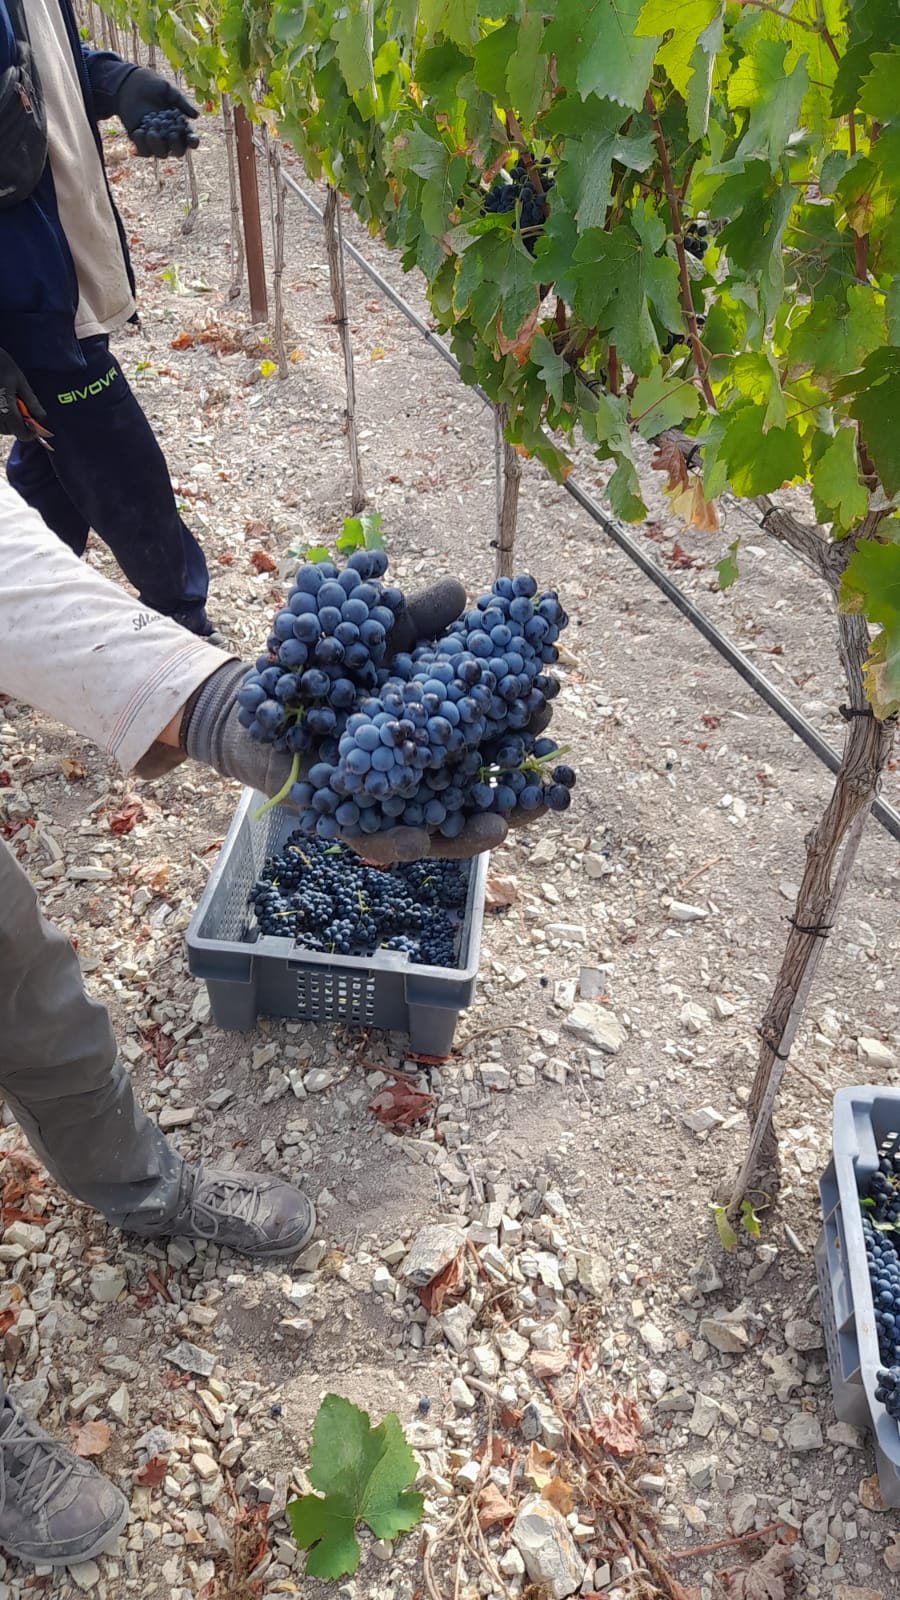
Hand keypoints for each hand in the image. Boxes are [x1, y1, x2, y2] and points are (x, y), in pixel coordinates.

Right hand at [0, 349, 45, 442]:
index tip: (36, 426)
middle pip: (10, 431)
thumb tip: (42, 417)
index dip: (31, 433)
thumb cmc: (1, 364)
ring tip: (11, 401)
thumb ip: (31, 401)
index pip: (21, 434)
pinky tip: (3, 399)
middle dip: (19, 424)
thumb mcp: (20, 381)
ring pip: (0, 427)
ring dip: (8, 420)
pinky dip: (1, 415)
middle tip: (23, 408)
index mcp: (7, 411)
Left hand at [116, 68, 199, 156]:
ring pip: (161, 154)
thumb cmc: (151, 85)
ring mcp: (155, 140)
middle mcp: (169, 136)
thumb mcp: (168, 90)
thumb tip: (196, 115)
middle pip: (178, 151)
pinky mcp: (140, 141)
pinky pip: (143, 151)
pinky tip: (138, 130)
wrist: (128, 83)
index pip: (190, 139)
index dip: (193, 142)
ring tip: (151, 131)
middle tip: (172, 135)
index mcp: (180, 125)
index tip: (192, 140)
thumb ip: (182, 102)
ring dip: (157, 145)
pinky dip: (141, 144)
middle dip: (176, 146)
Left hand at [182, 577, 554, 862]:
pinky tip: (420, 841)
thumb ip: (418, 618)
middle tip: (539, 780)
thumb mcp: (375, 633)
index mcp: (438, 731)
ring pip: (441, 829)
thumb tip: (463, 594)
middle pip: (481, 790)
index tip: (544, 705)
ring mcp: (388, 802)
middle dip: (515, 790)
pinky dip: (400, 844)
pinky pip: (376, 842)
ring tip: (500, 827)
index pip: (493, 734)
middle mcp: (422, 774)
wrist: (255, 699)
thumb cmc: (324, 668)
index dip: (522, 724)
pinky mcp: (346, 823)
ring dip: (473, 832)